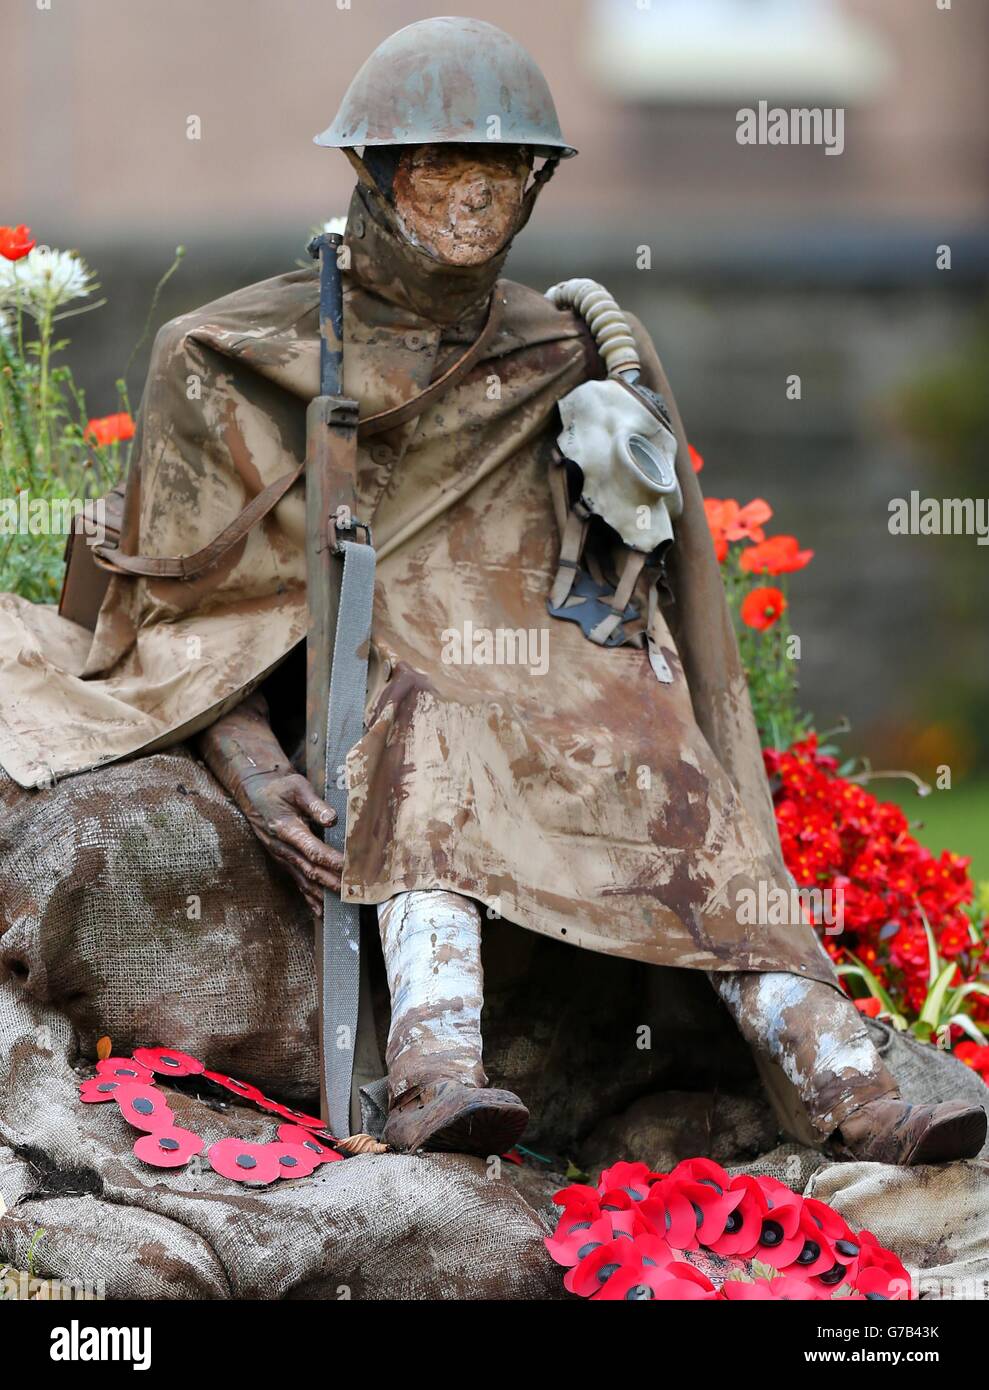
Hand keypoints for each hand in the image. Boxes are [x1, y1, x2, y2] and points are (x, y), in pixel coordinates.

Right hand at [233, 770, 341, 918]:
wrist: (255, 791)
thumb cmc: (279, 787)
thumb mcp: (296, 787)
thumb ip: (315, 804)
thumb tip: (331, 819)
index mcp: (287, 829)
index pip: (312, 850)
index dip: (331, 860)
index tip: (349, 868)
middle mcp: (283, 848)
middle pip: (311, 870)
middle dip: (332, 883)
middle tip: (353, 893)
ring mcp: (282, 857)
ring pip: (305, 881)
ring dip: (323, 894)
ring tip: (342, 906)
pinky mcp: (283, 861)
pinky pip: (298, 882)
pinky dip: (309, 898)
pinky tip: (320, 912)